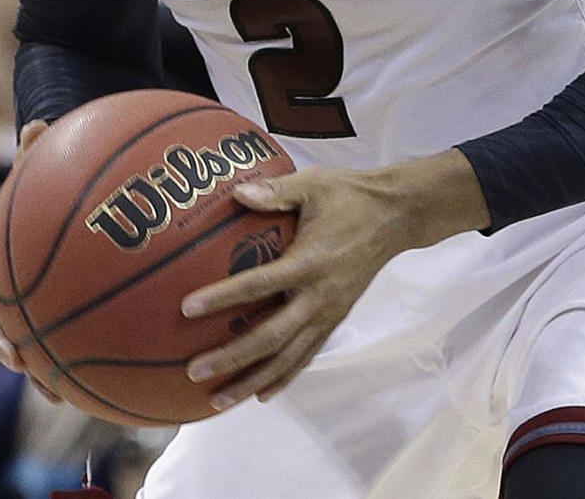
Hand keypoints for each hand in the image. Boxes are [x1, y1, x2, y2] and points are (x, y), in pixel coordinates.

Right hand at [0, 119, 59, 401]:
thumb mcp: (40, 170)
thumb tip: (40, 123)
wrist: (49, 209)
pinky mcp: (38, 316)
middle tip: (12, 352)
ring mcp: (15, 299)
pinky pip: (41, 347)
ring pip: (11, 337)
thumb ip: (38, 151)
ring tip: (42, 385)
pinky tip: (71, 395)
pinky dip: (52, 370)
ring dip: (23, 361)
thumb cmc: (43, 187)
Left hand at [180, 166, 406, 411]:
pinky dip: (284, 377)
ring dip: (253, 380)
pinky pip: (307, 354)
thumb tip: (235, 193)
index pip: (259, 284)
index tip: (188, 308)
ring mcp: (329, 312)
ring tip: (219, 401)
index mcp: (309, 261)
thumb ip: (275, 191)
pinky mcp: (336, 318)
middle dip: (231, 358)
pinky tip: (262, 394)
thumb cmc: (350, 195)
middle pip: (271, 337)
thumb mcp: (313, 184)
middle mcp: (319, 295)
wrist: (396, 216)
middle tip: (194, 371)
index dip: (223, 298)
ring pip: (288, 357)